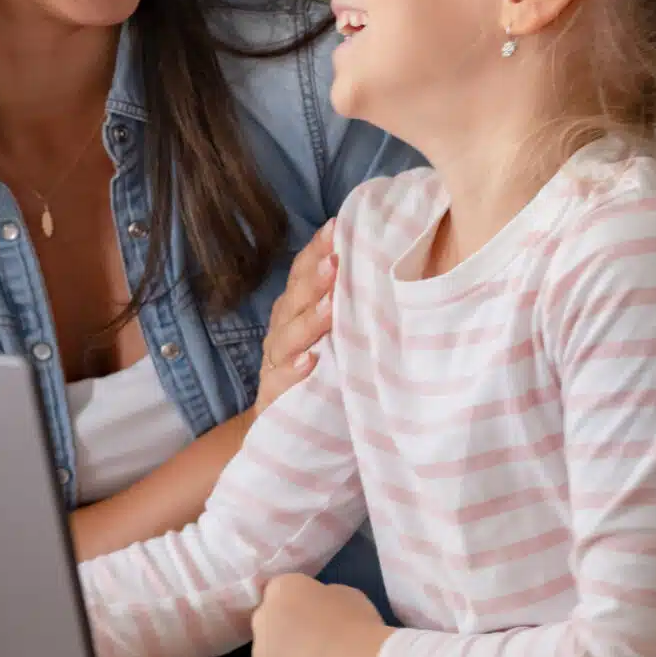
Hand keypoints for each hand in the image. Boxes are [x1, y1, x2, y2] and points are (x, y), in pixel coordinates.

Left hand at [250, 574, 390, 656]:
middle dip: (286, 632)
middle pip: (269, 623)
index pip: (281, 594)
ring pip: (267, 655)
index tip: (316, 620)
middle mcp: (261, 616)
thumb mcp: (344, 594)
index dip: (299, 608)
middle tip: (314, 645)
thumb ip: (321, 596)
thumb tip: (315, 607)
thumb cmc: (358, 624)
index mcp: (281, 588)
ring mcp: (257, 652)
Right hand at [252, 224, 335, 418]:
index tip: (338, 227)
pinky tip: (310, 360)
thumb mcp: (334, 332)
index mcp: (296, 308)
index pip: (302, 272)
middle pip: (293, 299)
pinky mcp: (274, 396)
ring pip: (287, 337)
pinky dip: (295, 370)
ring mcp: (277, 362)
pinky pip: (281, 381)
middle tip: (334, 262)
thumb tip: (381, 257)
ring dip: (308, 321)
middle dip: (313, 280)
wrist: (291, 429)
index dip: (317, 249)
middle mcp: (283, 330)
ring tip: (329, 308)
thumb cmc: (321, 368)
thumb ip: (345, 300)